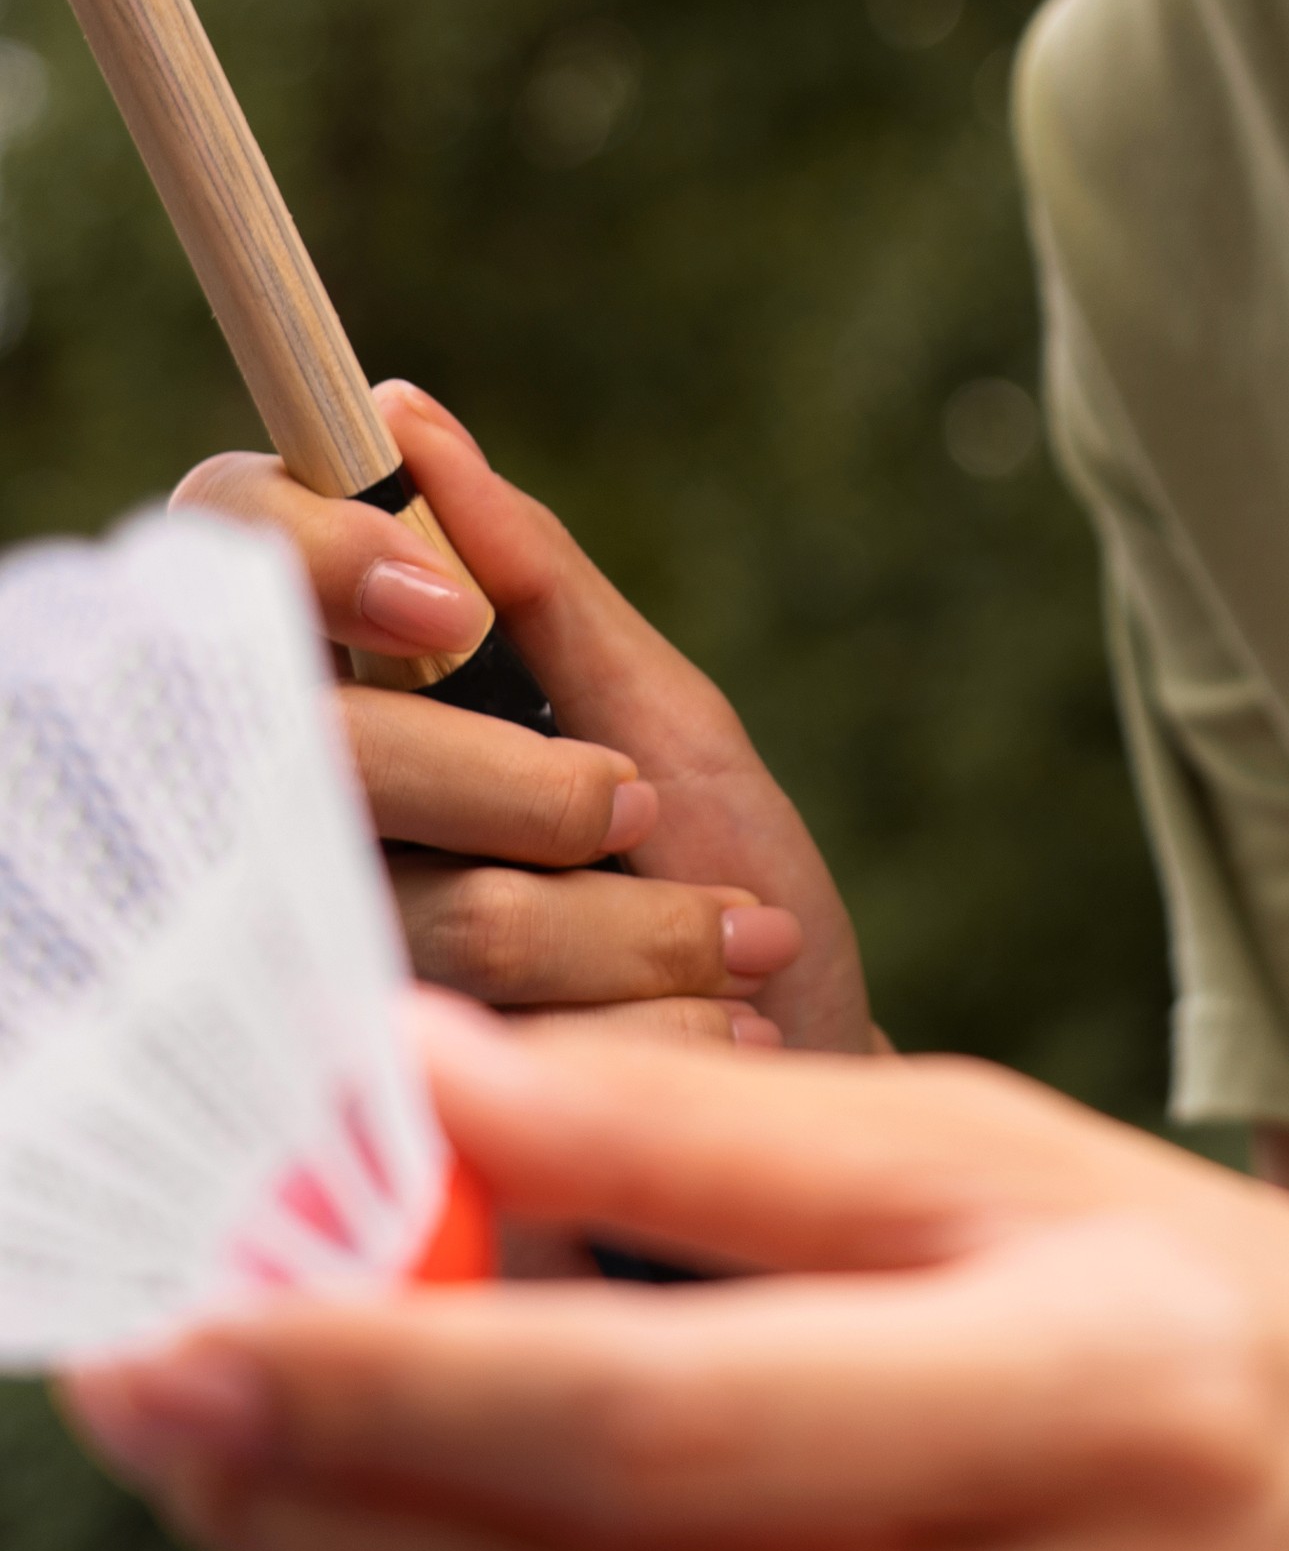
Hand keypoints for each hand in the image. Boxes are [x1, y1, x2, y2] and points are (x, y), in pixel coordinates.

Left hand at [62, 1001, 1288, 1550]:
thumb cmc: (1222, 1347)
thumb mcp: (1016, 1169)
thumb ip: (714, 1133)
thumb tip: (419, 1081)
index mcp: (1115, 1397)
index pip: (658, 1428)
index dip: (381, 1384)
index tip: (180, 1328)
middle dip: (326, 1514)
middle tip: (178, 1400)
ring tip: (370, 1517)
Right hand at [174, 385, 872, 1054]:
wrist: (801, 1119)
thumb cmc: (722, 894)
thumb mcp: (665, 720)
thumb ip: (538, 583)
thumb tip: (403, 412)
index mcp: (346, 710)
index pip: (224, 563)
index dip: (304, 558)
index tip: (441, 613)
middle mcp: (298, 836)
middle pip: (332, 756)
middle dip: (531, 793)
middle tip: (638, 817)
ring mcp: (321, 990)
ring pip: (441, 916)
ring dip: (637, 932)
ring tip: (726, 948)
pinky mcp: (381, 1137)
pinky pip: (501, 1056)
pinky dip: (642, 1032)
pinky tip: (705, 1034)